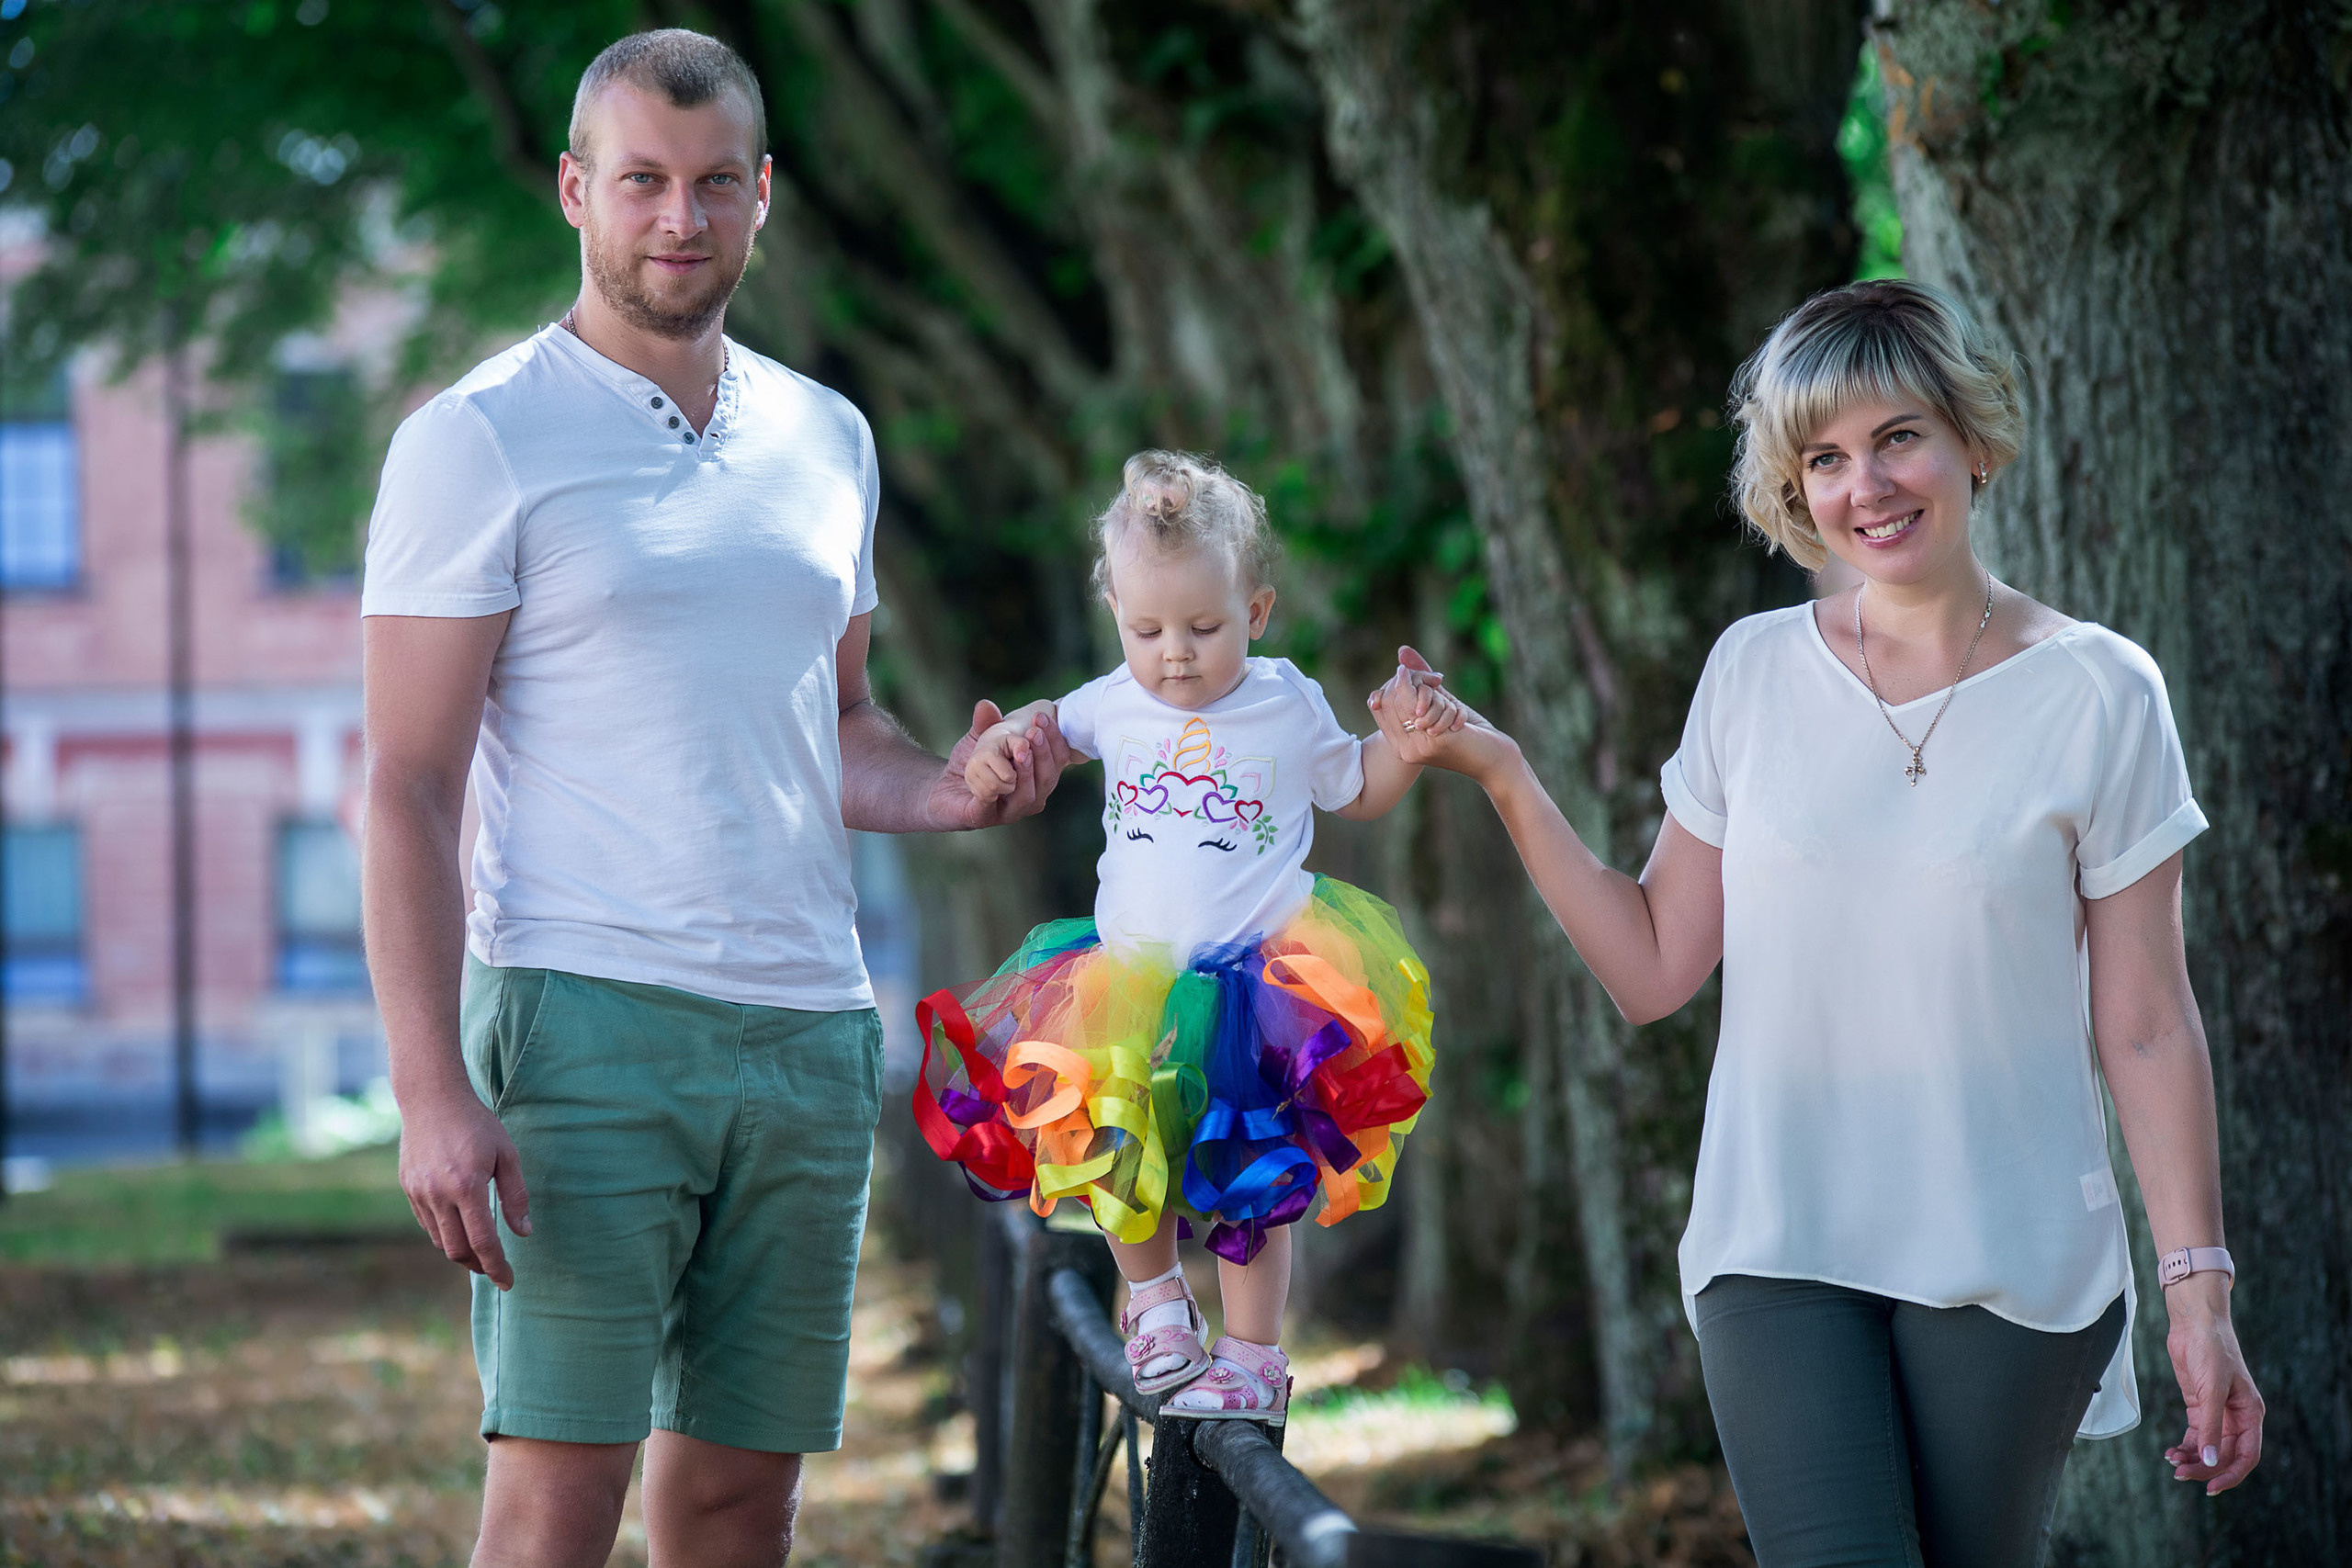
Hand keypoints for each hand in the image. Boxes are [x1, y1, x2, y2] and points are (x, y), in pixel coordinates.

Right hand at [397, 1083, 530, 1289]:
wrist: (432, 1099)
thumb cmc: (476, 1124)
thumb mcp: (507, 1154)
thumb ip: (515, 1196)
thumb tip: (523, 1233)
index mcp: (467, 1187)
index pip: (483, 1242)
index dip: (496, 1266)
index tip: (508, 1282)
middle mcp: (438, 1195)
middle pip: (458, 1250)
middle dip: (479, 1266)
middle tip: (496, 1268)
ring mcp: (419, 1193)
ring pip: (440, 1241)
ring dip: (461, 1252)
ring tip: (481, 1251)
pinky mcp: (408, 1189)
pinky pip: (427, 1224)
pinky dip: (445, 1234)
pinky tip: (460, 1229)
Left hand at [934, 698, 1070, 828]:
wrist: (942, 789)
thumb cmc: (971, 764)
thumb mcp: (981, 738)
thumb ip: (987, 722)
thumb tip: (986, 705)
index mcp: (1037, 777)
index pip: (1058, 760)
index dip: (1054, 739)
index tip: (1041, 716)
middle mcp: (1030, 798)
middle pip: (1047, 780)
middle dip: (1043, 754)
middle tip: (1033, 731)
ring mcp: (1009, 812)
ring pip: (1028, 796)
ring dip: (1026, 772)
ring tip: (1021, 751)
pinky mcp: (982, 818)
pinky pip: (992, 805)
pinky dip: (993, 788)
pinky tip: (992, 774)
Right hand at [1368, 645, 1520, 784]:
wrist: (1495, 759)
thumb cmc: (1470, 732)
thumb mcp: (1441, 703)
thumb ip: (1420, 682)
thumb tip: (1402, 649)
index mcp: (1400, 744)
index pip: (1378, 705)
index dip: (1395, 684)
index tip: (1420, 679)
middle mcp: (1403, 749)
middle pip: (1389, 699)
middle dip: (1412, 681)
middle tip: (1436, 681)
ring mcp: (1416, 747)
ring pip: (1407, 700)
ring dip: (1431, 693)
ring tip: (1450, 705)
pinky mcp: (1434, 741)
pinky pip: (1426, 705)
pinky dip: (1443, 701)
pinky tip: (1458, 711)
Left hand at [2162, 1277, 2263, 1493]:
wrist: (2194, 1323)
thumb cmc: (2212, 1351)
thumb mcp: (2211, 1391)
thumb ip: (2209, 1427)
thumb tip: (2209, 1462)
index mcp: (2250, 1414)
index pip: (2246, 1456)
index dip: (2230, 1474)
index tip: (2210, 1487)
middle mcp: (2237, 1417)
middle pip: (2224, 1455)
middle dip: (2203, 1467)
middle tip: (2179, 1474)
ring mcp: (2217, 1412)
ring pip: (2208, 1447)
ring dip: (2192, 1459)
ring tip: (2171, 1463)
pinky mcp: (2199, 1405)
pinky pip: (2195, 1435)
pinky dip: (2184, 1446)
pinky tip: (2170, 1451)